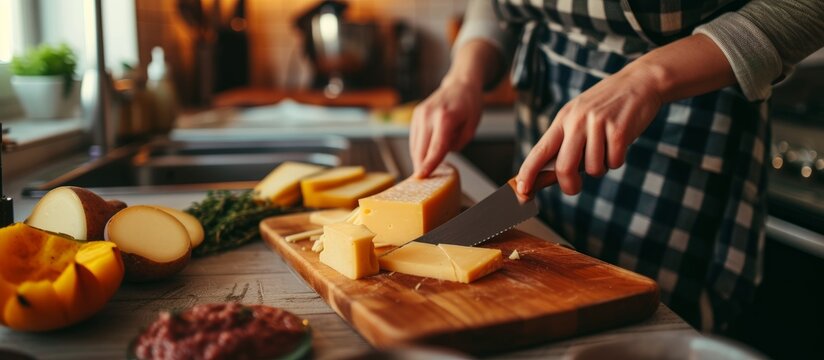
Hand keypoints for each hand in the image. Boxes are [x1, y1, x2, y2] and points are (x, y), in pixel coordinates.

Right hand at [410, 78, 483, 177]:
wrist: (459, 84)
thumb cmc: (469, 105)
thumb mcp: (471, 127)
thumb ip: (458, 143)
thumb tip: (441, 157)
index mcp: (445, 118)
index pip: (435, 147)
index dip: (428, 164)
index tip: (421, 177)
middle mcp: (429, 115)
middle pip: (420, 149)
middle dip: (421, 166)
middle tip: (423, 182)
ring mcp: (419, 114)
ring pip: (414, 145)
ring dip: (419, 159)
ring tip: (426, 168)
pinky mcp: (415, 115)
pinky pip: (414, 139)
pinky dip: (419, 149)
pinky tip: (426, 154)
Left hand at [516, 67, 663, 195]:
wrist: (640, 82)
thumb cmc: (606, 106)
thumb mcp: (579, 117)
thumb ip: (565, 143)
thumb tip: (547, 177)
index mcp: (563, 120)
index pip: (539, 151)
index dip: (528, 173)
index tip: (522, 191)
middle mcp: (577, 121)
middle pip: (564, 167)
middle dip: (569, 185)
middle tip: (575, 188)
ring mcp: (597, 124)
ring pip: (593, 169)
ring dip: (601, 168)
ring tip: (606, 150)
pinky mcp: (619, 129)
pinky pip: (614, 162)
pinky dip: (617, 161)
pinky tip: (619, 145)